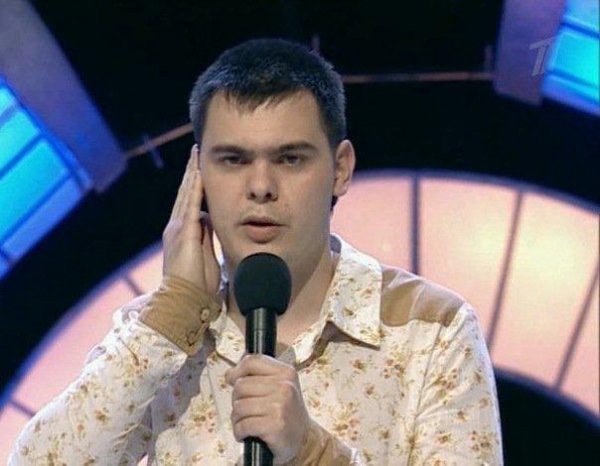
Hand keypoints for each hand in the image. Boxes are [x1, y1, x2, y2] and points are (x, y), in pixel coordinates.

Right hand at [162, 145, 220, 298]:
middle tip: (196, 152)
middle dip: (191, 172)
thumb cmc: (197, 284)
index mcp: (183, 233)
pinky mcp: (184, 233)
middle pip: (186, 193)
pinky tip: (199, 174)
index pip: (190, 202)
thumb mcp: (204, 254)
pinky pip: (190, 205)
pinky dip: (194, 189)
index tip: (200, 168)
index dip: (195, 184)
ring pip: (186, 194)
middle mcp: (177, 227)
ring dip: (192, 174)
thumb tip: (208, 219)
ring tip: (196, 155)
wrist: (185, 301)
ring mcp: (178, 228)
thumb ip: (205, 236)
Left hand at [226, 355, 309, 463]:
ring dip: (237, 418)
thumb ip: (258, 376)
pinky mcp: (274, 425)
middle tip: (245, 409)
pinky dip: (239, 432)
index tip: (232, 379)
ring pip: (239, 406)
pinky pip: (243, 425)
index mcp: (286, 372)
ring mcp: (280, 406)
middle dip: (236, 399)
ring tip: (246, 423)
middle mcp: (285, 386)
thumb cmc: (287, 412)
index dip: (237, 371)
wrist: (304, 439)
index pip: (252, 361)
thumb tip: (230, 374)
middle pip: (241, 385)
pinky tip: (247, 434)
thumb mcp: (280, 386)